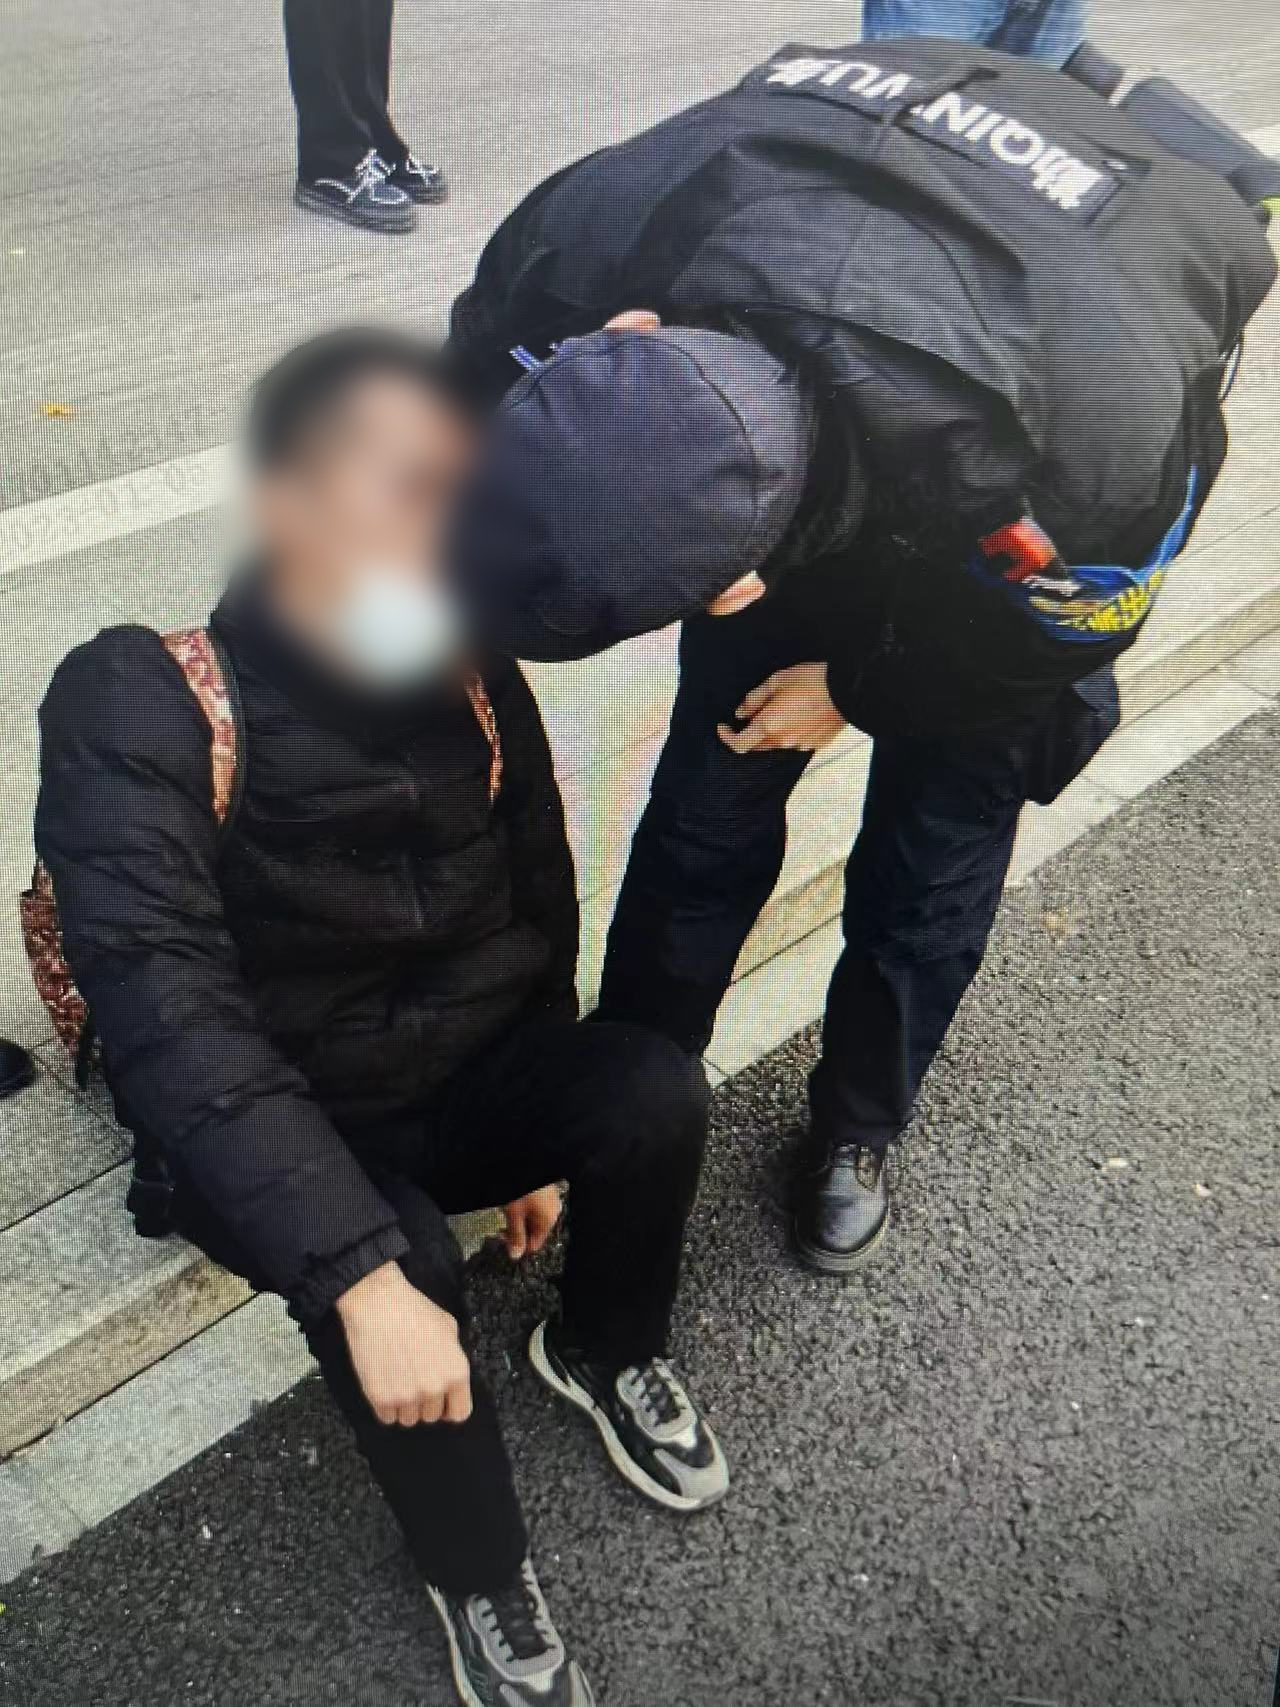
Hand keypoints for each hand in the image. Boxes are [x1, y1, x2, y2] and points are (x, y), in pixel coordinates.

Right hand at [336, 1261, 471, 1426]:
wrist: (378, 1303)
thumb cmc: (414, 1310)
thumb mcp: (448, 1328)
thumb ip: (453, 1358)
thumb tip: (449, 1378)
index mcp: (457, 1373)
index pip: (460, 1412)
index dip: (450, 1407)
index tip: (442, 1402)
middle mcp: (435, 1390)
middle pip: (432, 1416)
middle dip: (424, 1402)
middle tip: (413, 1379)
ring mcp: (407, 1397)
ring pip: (408, 1419)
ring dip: (404, 1405)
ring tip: (397, 1379)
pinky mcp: (381, 1399)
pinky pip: (387, 1417)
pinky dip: (385, 1406)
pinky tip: (384, 1383)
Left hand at [502, 1184, 562, 1260]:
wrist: (521, 1158)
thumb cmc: (519, 1189)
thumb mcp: (513, 1214)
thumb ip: (515, 1236)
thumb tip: (516, 1257)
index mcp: (548, 1221)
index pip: (534, 1245)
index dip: (517, 1246)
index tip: (501, 1239)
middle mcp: (553, 1212)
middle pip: (534, 1232)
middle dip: (516, 1232)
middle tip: (499, 1228)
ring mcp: (550, 1201)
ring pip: (533, 1219)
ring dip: (518, 1221)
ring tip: (505, 1212)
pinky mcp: (544, 1191)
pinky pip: (534, 1208)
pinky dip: (522, 1210)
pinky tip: (513, 1203)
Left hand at [717, 663, 846, 754]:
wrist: (847, 689)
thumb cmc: (811, 681)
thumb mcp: (776, 681)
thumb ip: (754, 699)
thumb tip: (741, 712)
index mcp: (768, 726)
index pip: (739, 745)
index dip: (727, 738)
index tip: (724, 727)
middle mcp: (782, 741)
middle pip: (757, 746)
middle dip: (750, 733)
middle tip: (755, 713)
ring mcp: (801, 745)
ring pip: (777, 744)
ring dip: (773, 732)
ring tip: (784, 710)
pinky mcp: (816, 745)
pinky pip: (796, 742)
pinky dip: (792, 732)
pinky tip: (801, 715)